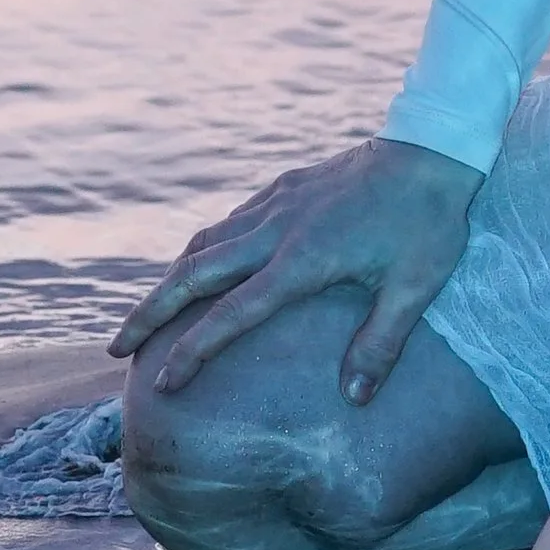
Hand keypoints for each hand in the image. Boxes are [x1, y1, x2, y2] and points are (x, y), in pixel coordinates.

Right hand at [110, 136, 484, 403]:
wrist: (432, 149)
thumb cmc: (428, 223)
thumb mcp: (415, 289)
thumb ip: (381, 344)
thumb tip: (354, 400)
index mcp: (301, 261)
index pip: (231, 315)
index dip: (194, 351)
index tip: (164, 383)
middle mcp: (275, 230)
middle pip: (193, 274)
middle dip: (150, 313)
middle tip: (117, 347)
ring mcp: (276, 204)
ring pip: (204, 243)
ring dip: (170, 279)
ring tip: (149, 313)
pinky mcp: (284, 187)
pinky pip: (228, 222)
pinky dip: (202, 247)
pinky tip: (200, 263)